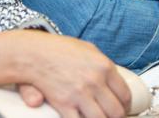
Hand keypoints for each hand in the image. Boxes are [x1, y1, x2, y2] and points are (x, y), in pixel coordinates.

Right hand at [0, 31, 129, 117]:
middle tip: (112, 117)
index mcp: (104, 66)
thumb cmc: (57, 49)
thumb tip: (112, 76)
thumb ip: (101, 62)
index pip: (124, 94)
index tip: (122, 109)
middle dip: (116, 117)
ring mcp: (80, 94)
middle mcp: (95, 81)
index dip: (126, 106)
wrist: (32, 53)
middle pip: (116, 111)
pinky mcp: (65, 104)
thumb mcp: (86, 48)